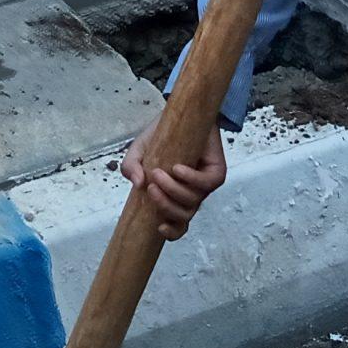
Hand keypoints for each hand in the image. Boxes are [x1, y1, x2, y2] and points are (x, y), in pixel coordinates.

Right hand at [120, 118, 227, 241]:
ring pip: (193, 201)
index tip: (159, 227)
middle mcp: (192, 195)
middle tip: (151, 188)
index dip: (172, 232)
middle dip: (166, 206)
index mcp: (175, 197)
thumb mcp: (138, 151)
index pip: (178, 225)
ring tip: (158, 173)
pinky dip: (190, 178)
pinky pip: (206, 183)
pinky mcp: (216, 172)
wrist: (181, 114)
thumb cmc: (161, 136)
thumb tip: (137, 184)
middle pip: (184, 216)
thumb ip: (131, 167)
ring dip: (173, 190)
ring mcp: (205, 185)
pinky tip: (177, 167)